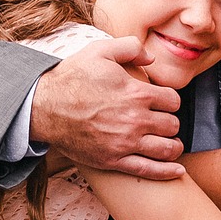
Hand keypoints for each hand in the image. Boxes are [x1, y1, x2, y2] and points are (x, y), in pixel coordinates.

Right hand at [30, 36, 185, 179]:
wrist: (43, 107)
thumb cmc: (72, 77)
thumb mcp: (101, 50)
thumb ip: (131, 48)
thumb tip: (151, 58)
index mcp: (136, 93)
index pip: (173, 101)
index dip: (170, 100)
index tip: (162, 102)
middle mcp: (135, 120)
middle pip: (173, 125)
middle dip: (170, 122)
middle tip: (162, 121)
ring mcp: (125, 142)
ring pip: (167, 148)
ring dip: (172, 145)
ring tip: (170, 142)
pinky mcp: (113, 160)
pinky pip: (148, 170)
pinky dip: (167, 171)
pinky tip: (177, 170)